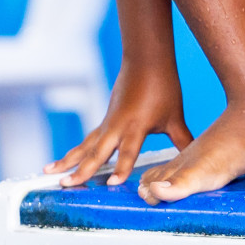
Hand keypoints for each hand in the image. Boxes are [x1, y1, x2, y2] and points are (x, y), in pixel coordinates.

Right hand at [43, 63, 193, 186]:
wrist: (146, 59)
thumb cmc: (163, 87)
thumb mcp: (175, 117)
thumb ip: (182, 141)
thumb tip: (196, 160)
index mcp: (136, 125)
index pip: (129, 151)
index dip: (121, 168)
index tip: (111, 184)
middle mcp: (117, 125)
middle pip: (97, 151)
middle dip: (81, 170)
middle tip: (65, 184)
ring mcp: (108, 123)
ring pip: (85, 146)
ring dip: (67, 160)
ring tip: (48, 173)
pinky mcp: (105, 121)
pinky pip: (87, 140)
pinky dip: (74, 152)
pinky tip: (61, 162)